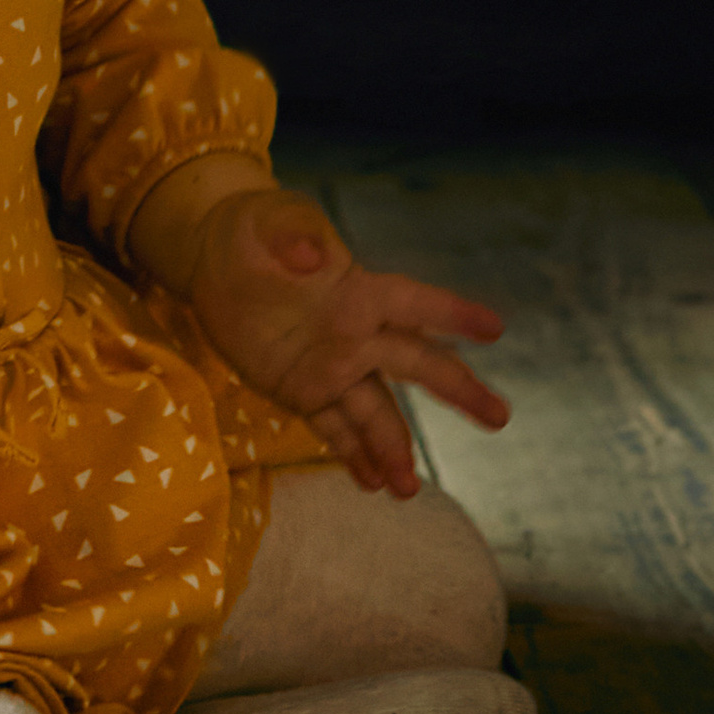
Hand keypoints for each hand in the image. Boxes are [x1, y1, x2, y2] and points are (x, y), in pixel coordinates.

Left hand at [184, 185, 508, 498]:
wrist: (214, 260)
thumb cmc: (252, 229)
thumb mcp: (269, 221)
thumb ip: (294, 236)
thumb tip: (314, 256)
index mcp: (357, 289)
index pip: (412, 303)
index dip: (450, 313)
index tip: (494, 329)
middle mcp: (355, 334)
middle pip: (414, 364)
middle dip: (457, 390)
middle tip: (499, 417)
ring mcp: (332, 367)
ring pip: (374, 411)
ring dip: (394, 448)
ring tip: (408, 491)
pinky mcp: (303, 391)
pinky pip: (335, 428)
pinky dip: (354, 456)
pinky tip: (375, 484)